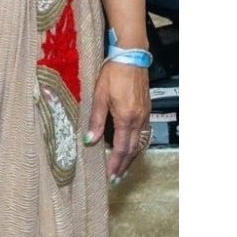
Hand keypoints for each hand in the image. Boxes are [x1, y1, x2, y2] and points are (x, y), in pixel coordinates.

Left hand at [84, 62, 150, 180]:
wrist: (131, 57)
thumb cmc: (113, 74)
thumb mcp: (99, 95)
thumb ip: (96, 120)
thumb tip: (90, 140)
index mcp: (126, 117)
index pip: (122, 148)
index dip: (116, 164)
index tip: (110, 176)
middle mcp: (138, 119)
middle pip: (133, 149)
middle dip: (125, 165)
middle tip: (117, 179)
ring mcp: (145, 114)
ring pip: (140, 142)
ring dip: (131, 157)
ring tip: (124, 168)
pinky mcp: (146, 108)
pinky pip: (143, 133)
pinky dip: (137, 144)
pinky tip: (132, 146)